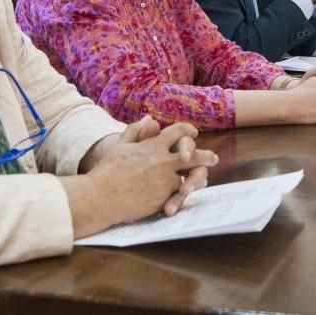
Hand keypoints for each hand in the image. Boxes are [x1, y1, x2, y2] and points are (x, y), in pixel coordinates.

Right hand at [85, 117, 217, 224]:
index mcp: (154, 145)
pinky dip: (180, 193)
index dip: (187, 130)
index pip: (178, 132)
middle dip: (205, 156)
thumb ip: (136, 131)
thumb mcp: (120, 146)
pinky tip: (185, 193)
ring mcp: (165, 180)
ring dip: (196, 177)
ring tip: (204, 179)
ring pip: (186, 176)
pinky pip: (177, 194)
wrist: (101, 196)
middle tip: (214, 158)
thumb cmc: (108, 170)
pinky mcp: (163, 197)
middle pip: (192, 155)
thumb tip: (149, 119)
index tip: (193, 132)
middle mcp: (163, 160)